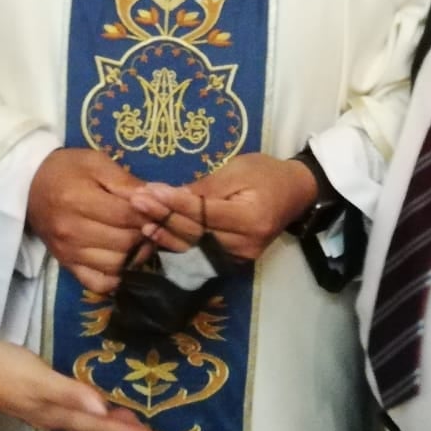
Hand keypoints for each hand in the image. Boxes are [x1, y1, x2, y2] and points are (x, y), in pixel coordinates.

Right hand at [0, 342, 157, 430]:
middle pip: (96, 428)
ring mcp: (45, 412)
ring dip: (109, 426)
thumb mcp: (38, 377)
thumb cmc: (4, 369)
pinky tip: (92, 409)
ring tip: (130, 425)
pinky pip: (74, 415)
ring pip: (86, 424)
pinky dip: (91, 415)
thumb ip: (71, 391)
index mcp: (60, 411)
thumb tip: (103, 409)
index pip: (102, 425)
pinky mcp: (38, 402)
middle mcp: (56, 417)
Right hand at [27, 149, 144, 293]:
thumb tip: (157, 199)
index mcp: (79, 200)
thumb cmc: (67, 170)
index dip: (151, 214)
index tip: (159, 209)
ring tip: (139, 239)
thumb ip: (126, 181)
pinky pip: (98, 283)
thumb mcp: (96, 163)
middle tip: (151, 224)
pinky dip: (116, 278)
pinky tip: (123, 262)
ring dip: (135, 254)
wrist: (30, 185)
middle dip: (145, 234)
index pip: (127, 216)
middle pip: (124, 242)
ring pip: (116, 265)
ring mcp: (69, 252)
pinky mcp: (67, 265)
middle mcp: (72, 230)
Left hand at [129, 153, 316, 262]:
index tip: (148, 190)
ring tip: (139, 218)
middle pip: (196, 232)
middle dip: (163, 216)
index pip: (205, 213)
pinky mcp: (232, 261)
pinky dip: (175, 244)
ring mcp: (239, 257)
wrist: (294, 192)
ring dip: (163, 233)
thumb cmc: (265, 174)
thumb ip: (207, 186)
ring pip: (194, 246)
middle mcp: (245, 244)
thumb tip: (173, 195)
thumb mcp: (238, 170)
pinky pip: (198, 253)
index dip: (174, 203)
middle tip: (136, 201)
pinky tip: (154, 235)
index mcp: (251, 218)